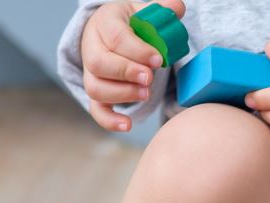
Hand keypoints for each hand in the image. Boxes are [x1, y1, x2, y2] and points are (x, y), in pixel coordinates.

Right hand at [81, 1, 186, 130]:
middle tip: (149, 78)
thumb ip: (161, 10)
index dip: (136, 50)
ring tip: (146, 94)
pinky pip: (96, 109)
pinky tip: (128, 125)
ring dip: (122, 94)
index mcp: (105, 22)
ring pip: (95, 87)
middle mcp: (92, 47)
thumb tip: (177, 9)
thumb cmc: (133, 24)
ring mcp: (91, 71)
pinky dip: (109, 120)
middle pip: (98, 63)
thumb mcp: (144, 11)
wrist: (114, 33)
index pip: (115, 37)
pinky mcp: (97, 91)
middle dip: (126, 72)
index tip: (158, 60)